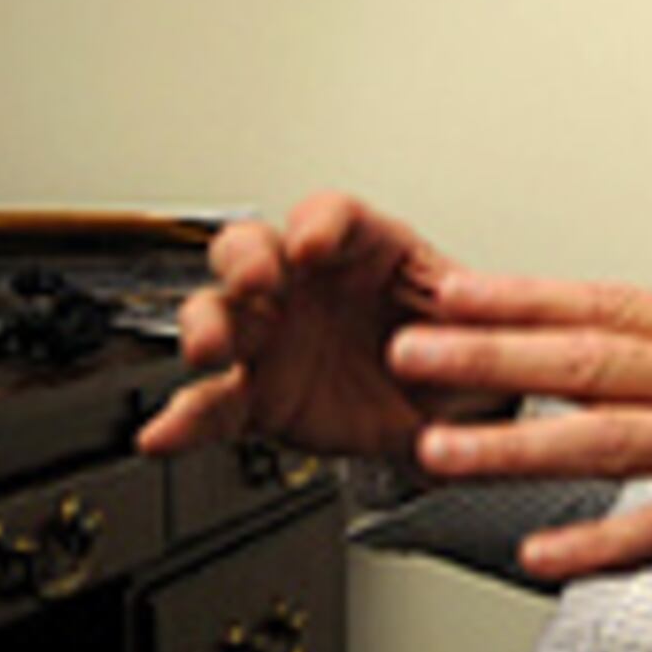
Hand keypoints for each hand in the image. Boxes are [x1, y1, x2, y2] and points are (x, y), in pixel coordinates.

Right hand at [137, 193, 482, 469]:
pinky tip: (163, 434)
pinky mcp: (258, 398)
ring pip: (218, 316)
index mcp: (366, 254)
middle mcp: (307, 288)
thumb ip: (483, 322)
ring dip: (207, 328)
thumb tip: (485, 314)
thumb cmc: (464, 354)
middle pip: (251, 249)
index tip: (317, 245)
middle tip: (256, 282)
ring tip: (208, 350)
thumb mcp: (488, 330)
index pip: (331, 217)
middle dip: (245, 260)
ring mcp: (275, 340)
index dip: (318, 224)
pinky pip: (212, 406)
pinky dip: (184, 421)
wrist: (455, 424)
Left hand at [386, 276, 651, 583]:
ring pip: (612, 439)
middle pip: (593, 360)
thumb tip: (600, 364)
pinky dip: (597, 544)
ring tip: (441, 451)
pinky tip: (541, 555)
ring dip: (518, 445)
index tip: (449, 289)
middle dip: (491, 354)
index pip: (607, 304)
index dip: (522, 296)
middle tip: (412, 350)